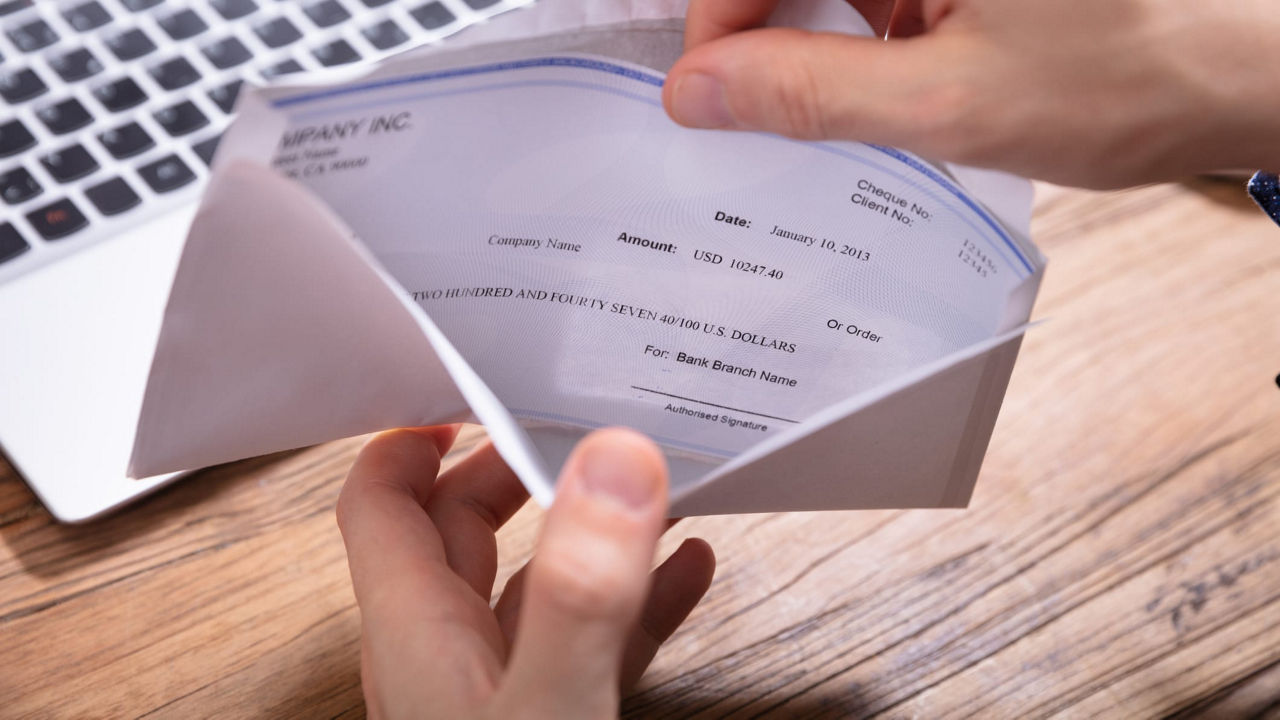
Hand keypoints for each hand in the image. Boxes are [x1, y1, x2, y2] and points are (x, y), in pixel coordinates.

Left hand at [336, 426, 715, 719]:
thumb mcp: (549, 703)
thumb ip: (579, 590)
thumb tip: (614, 462)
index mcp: (417, 635)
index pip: (382, 504)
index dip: (414, 439)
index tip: (476, 389)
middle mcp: (443, 657)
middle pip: (459, 531)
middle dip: (516, 468)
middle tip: (577, 423)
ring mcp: (496, 690)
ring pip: (532, 584)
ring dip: (589, 530)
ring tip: (652, 487)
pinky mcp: (551, 716)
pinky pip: (588, 641)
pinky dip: (634, 600)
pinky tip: (683, 572)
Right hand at [664, 0, 1279, 187]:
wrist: (1232, 76)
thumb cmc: (1127, 77)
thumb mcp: (948, 101)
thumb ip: (811, 92)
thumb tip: (700, 90)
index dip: (721, 14)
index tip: (703, 87)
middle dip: (758, 27)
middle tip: (743, 107)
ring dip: (806, 36)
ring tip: (805, 109)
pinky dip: (854, 35)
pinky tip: (860, 87)